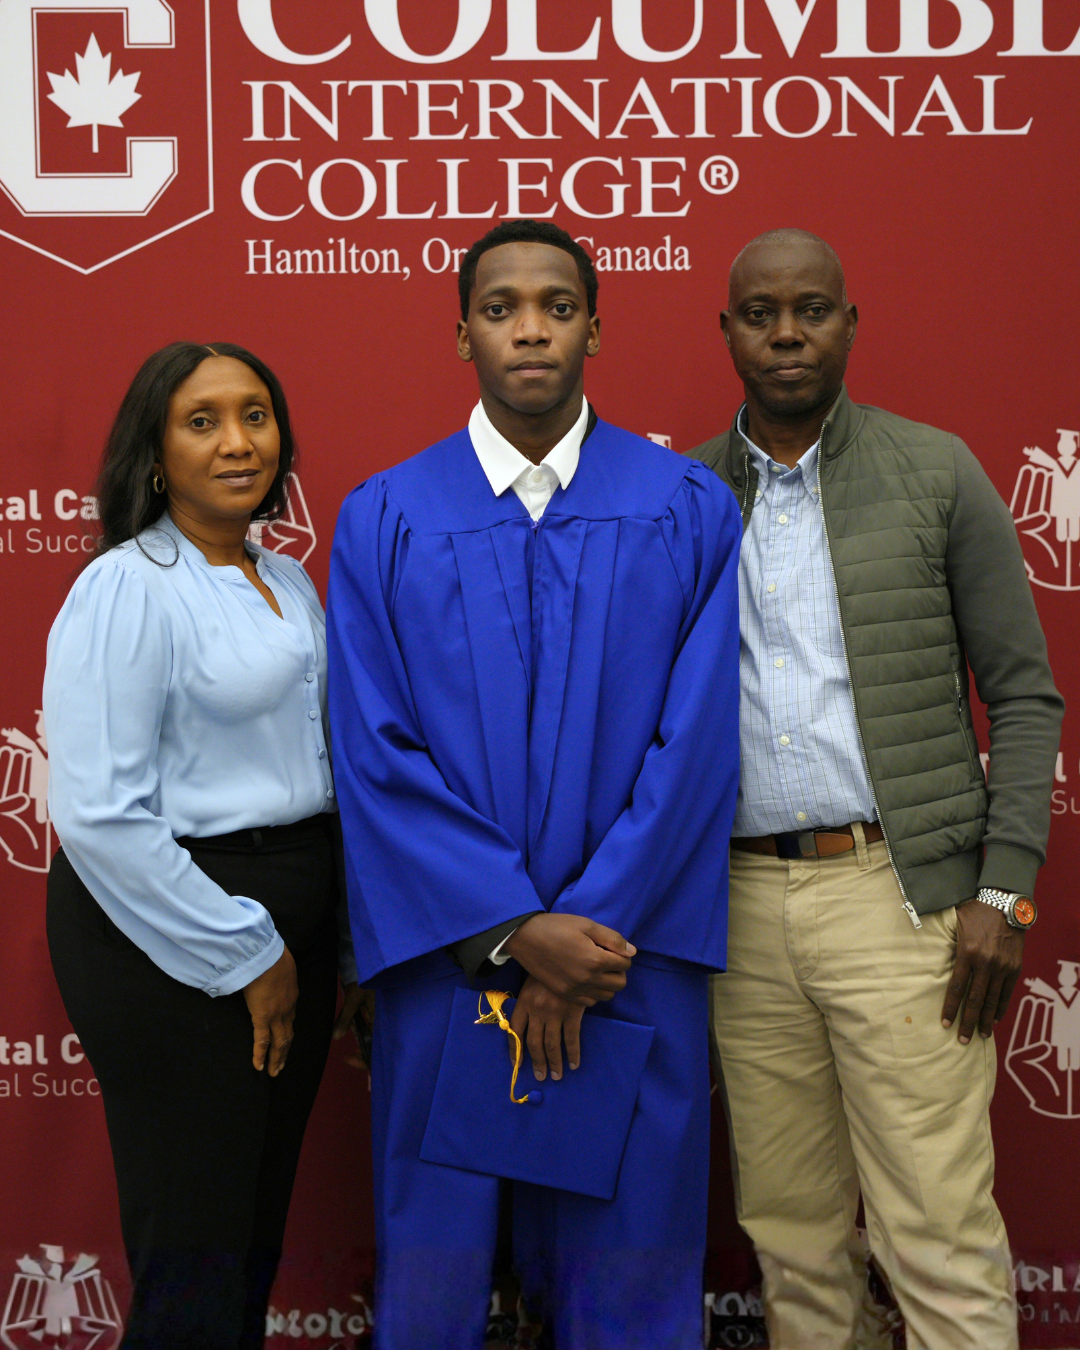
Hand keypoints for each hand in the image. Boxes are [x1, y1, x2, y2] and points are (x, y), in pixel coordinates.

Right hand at [243, 946, 297, 1075]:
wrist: (267, 957)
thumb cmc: (272, 957)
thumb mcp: (281, 966)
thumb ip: (277, 974)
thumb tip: (271, 972)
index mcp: (291, 996)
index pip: (290, 1018)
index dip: (287, 1031)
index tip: (285, 1041)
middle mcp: (287, 1009)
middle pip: (288, 1035)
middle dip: (284, 1051)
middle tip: (282, 1065)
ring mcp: (276, 1015)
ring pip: (279, 1042)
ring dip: (277, 1058)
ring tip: (274, 1071)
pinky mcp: (262, 1017)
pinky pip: (262, 1041)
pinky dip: (260, 1055)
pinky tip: (259, 1066)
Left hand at [334, 985, 374, 1074]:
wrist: (375, 965)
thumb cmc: (366, 981)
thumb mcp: (353, 999)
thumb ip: (345, 1018)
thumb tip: (336, 1038)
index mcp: (380, 1022)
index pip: (375, 1049)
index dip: (363, 1059)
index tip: (348, 1058)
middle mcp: (383, 1023)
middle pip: (377, 1048)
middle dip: (364, 1057)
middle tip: (349, 1058)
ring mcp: (381, 1019)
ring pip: (375, 1040)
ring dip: (365, 1048)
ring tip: (353, 1053)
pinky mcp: (378, 1014)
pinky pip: (374, 1031)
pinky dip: (366, 1038)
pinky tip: (360, 1038)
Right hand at [502, 913, 634, 1005]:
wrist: (526, 937)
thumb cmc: (557, 926)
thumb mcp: (587, 925)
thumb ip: (612, 938)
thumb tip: (631, 952)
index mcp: (596, 960)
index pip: (625, 964)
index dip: (622, 954)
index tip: (611, 947)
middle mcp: (588, 979)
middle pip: (620, 984)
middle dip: (618, 971)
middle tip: (606, 958)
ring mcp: (576, 989)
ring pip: (607, 996)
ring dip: (607, 983)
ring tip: (596, 968)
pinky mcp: (565, 994)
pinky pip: (590, 1002)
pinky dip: (593, 992)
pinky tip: (585, 978)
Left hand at [510, 976, 585, 1081]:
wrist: (567, 954)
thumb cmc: (547, 966)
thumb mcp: (531, 980)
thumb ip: (528, 1001)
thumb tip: (525, 1022)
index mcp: (524, 1002)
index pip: (515, 1031)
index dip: (514, 1050)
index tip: (517, 1063)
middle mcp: (536, 1011)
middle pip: (533, 1043)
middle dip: (537, 1062)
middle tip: (541, 1076)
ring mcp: (554, 1013)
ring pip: (551, 1045)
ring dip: (554, 1063)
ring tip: (556, 1076)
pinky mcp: (572, 1013)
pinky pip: (571, 1039)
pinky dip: (573, 1054)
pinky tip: (574, 1064)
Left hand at [941, 899, 1025, 1043]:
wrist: (1004, 903)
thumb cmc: (974, 912)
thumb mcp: (955, 925)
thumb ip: (945, 944)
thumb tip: (924, 955)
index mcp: (967, 952)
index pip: (957, 987)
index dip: (950, 1007)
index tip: (945, 1024)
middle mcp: (986, 963)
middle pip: (975, 999)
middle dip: (968, 1022)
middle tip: (962, 1040)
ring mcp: (1003, 967)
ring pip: (993, 1000)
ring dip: (986, 1020)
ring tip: (981, 1035)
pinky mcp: (1015, 967)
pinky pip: (1007, 992)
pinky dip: (1001, 1007)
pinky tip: (996, 1019)